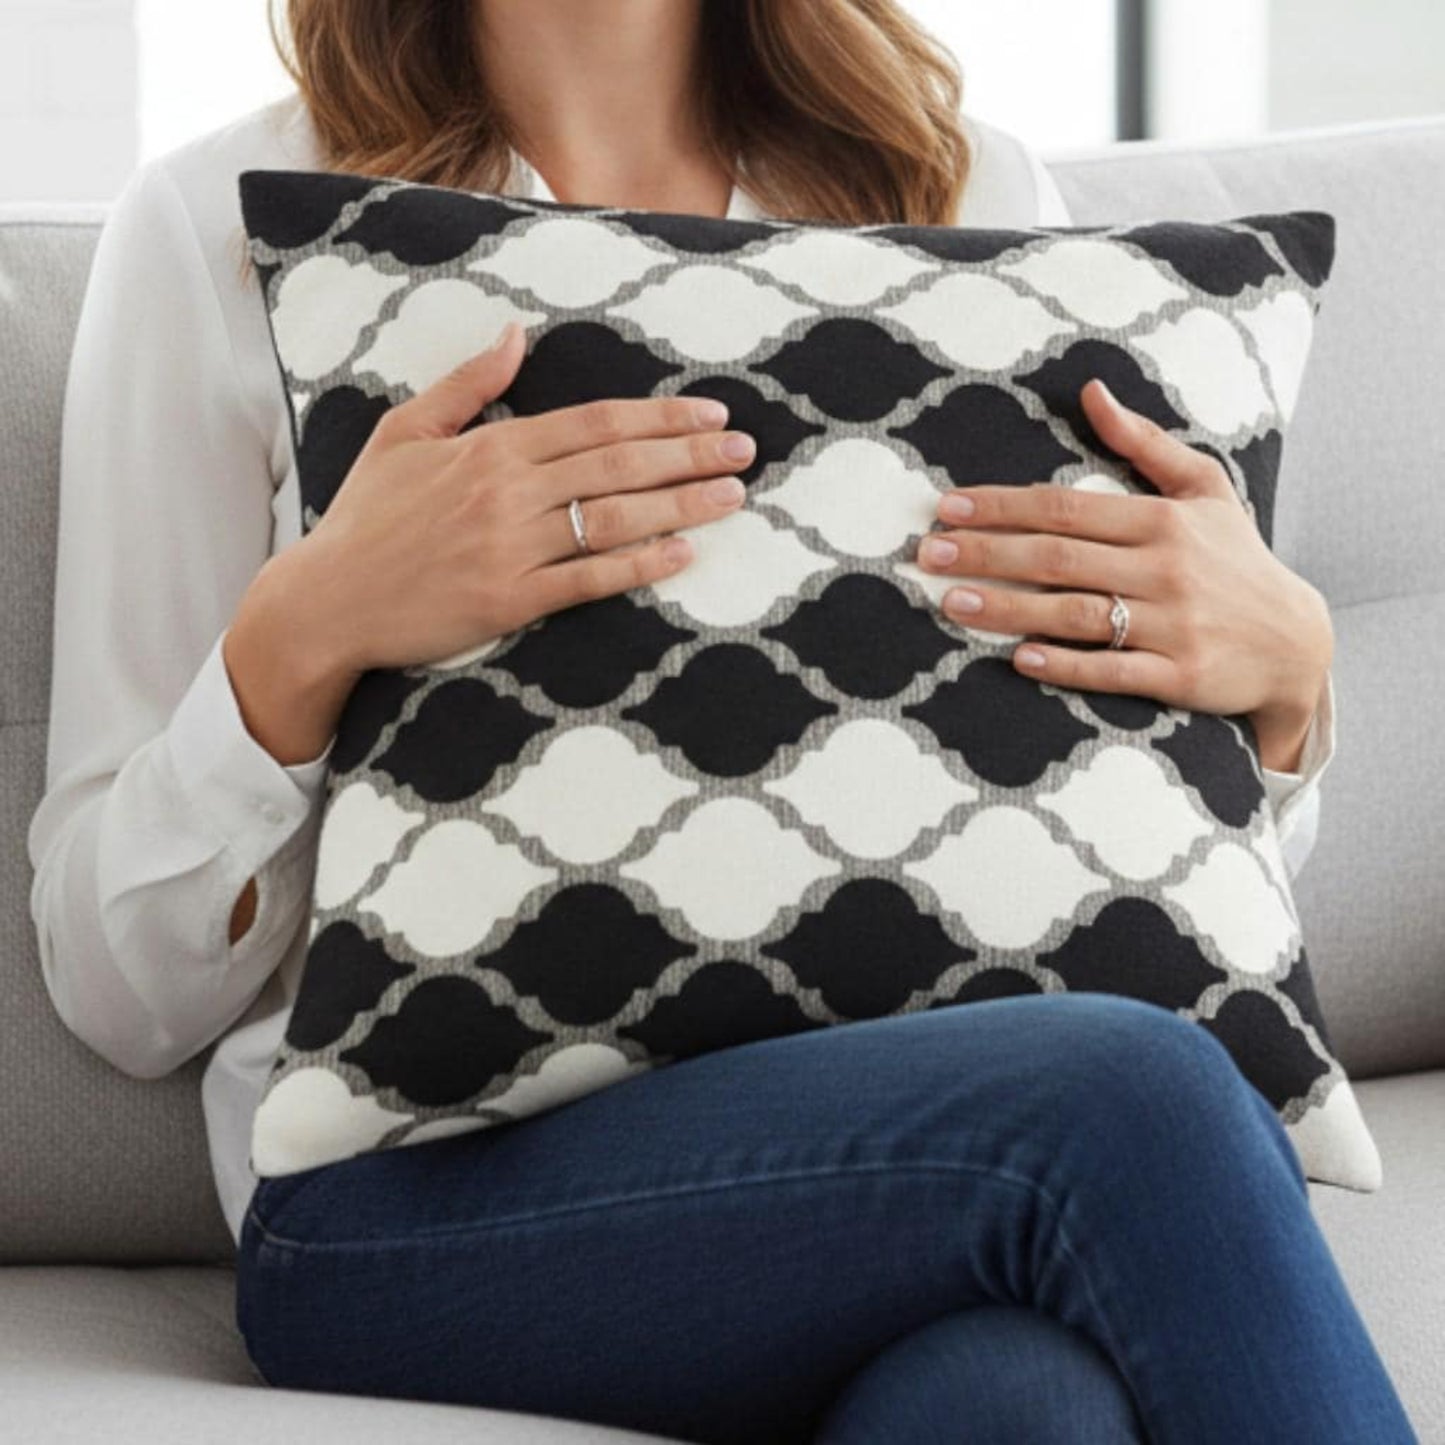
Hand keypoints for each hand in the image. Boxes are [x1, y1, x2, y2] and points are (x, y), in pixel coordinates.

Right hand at [290, 319, 754, 676]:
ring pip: (614, 519)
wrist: (328, 599)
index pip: (595, 423)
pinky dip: (638, 567)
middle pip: (618, 465)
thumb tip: (518, 335)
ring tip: (733, 496)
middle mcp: (509, 493)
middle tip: (745, 449)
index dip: (660, 417)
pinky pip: (588, 580)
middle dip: (689, 455)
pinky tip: (682, 555)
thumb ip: (468, 384)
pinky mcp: (510, 601)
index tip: (709, 414)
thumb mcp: (405, 431)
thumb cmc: (366, 516)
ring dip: (681, 506)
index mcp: (490, 448)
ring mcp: (512, 549)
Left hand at [914, 378, 1332, 768]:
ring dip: (1009, 609)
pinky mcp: (1180, 675)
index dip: (1001, 507)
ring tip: (951, 602)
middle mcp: (1166, 569)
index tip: (947, 508)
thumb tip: (1091, 390)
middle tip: (928, 553)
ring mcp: (1173, 625)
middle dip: (988, 553)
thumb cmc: (1236, 559)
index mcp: (1162, 520)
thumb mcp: (1204, 489)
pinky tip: (1020, 658)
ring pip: (1077, 614)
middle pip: (1059, 558)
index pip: (1065, 508)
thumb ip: (1143, 443)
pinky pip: (1113, 671)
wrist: (1296, 642)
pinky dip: (1067, 664)